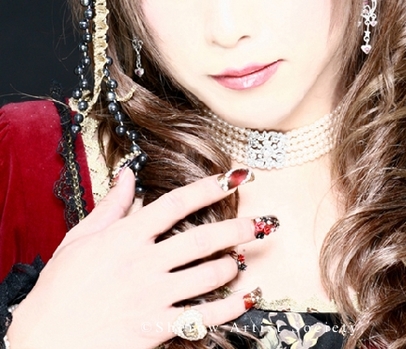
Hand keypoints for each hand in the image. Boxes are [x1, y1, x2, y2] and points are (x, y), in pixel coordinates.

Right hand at [8, 168, 268, 348]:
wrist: (44, 340)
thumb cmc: (60, 287)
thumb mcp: (80, 238)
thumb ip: (111, 206)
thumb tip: (128, 174)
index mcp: (126, 236)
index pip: (175, 204)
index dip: (207, 189)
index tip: (232, 178)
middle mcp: (145, 263)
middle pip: (201, 240)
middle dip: (236, 229)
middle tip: (260, 223)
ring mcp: (153, 296)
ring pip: (207, 277)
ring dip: (232, 266)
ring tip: (243, 259)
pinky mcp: (155, 328)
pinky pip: (202, 317)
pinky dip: (229, 308)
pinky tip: (247, 298)